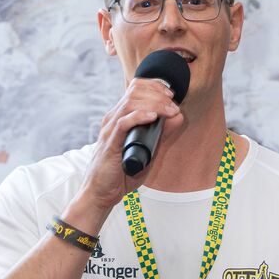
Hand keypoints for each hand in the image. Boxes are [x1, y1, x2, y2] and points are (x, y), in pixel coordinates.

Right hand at [72, 78, 183, 220]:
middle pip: (134, 91)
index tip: (171, 95)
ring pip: (130, 103)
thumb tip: (178, 117)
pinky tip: (153, 117)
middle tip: (173, 105)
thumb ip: (162, 134)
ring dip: (154, 103)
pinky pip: (123, 123)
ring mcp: (110, 130)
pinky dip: (139, 117)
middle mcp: (113, 119)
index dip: (155, 86)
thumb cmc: (121, 173)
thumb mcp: (148, 150)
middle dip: (158, 94)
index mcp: (120, 117)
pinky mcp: (110, 143)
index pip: (135, 88)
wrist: (101, 192)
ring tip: (169, 110)